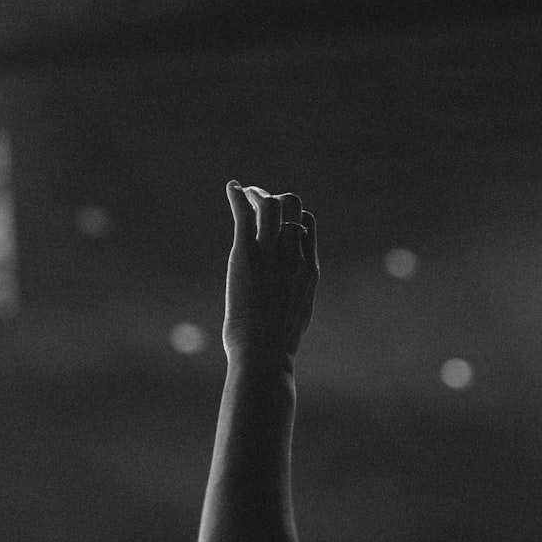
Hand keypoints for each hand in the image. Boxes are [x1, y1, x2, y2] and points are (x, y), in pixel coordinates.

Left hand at [223, 180, 318, 359]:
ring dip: (257, 195)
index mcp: (309, 268)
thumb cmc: (277, 344)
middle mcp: (294, 255)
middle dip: (276, 199)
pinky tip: (232, 188)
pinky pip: (244, 215)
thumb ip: (294, 292)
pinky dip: (238, 197)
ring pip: (270, 207)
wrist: (265, 353)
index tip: (277, 219)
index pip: (307, 224)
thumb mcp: (296, 312)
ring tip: (245, 195)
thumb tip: (285, 298)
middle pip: (292, 208)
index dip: (292, 215)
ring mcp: (271, 254)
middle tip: (258, 201)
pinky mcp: (247, 255)